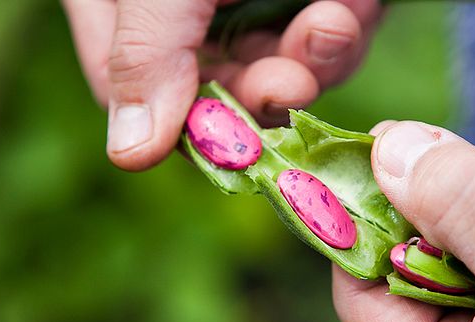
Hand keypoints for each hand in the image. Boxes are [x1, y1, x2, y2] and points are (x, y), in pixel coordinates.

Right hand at [62, 0, 380, 170]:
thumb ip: (146, 50)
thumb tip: (129, 155)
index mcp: (128, 8)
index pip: (139, 96)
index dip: (190, 128)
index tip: (233, 145)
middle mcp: (191, 17)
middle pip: (224, 94)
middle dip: (266, 93)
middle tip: (288, 80)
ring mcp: (255, 7)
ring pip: (286, 72)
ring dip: (315, 60)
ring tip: (327, 23)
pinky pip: (333, 40)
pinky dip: (346, 30)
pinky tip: (346, 7)